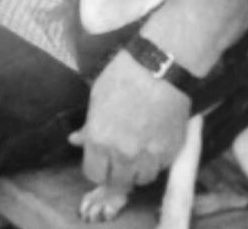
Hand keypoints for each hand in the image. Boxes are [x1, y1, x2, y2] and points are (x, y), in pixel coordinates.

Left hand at [69, 50, 190, 187]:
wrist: (161, 67)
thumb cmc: (125, 75)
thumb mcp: (98, 96)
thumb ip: (89, 126)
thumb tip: (76, 140)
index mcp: (99, 140)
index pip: (94, 174)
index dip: (97, 167)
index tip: (101, 160)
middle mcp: (123, 154)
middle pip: (118, 181)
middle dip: (117, 170)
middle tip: (120, 155)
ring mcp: (149, 156)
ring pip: (142, 178)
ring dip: (138, 168)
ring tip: (139, 149)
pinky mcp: (171, 152)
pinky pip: (161, 167)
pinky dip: (157, 160)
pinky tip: (155, 141)